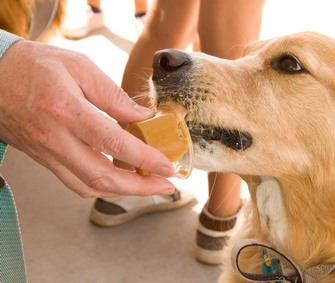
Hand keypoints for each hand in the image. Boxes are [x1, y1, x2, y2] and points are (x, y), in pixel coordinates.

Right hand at [0, 40, 175, 197]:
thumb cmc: (33, 66)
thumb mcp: (78, 67)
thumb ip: (112, 94)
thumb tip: (142, 116)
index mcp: (66, 110)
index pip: (113, 143)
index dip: (144, 158)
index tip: (167, 164)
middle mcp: (55, 138)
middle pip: (102, 178)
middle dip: (140, 188)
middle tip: (166, 185)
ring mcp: (47, 153)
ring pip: (87, 186)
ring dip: (123, 192)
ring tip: (149, 186)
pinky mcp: (43, 159)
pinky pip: (74, 182)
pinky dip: (100, 187)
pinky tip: (119, 181)